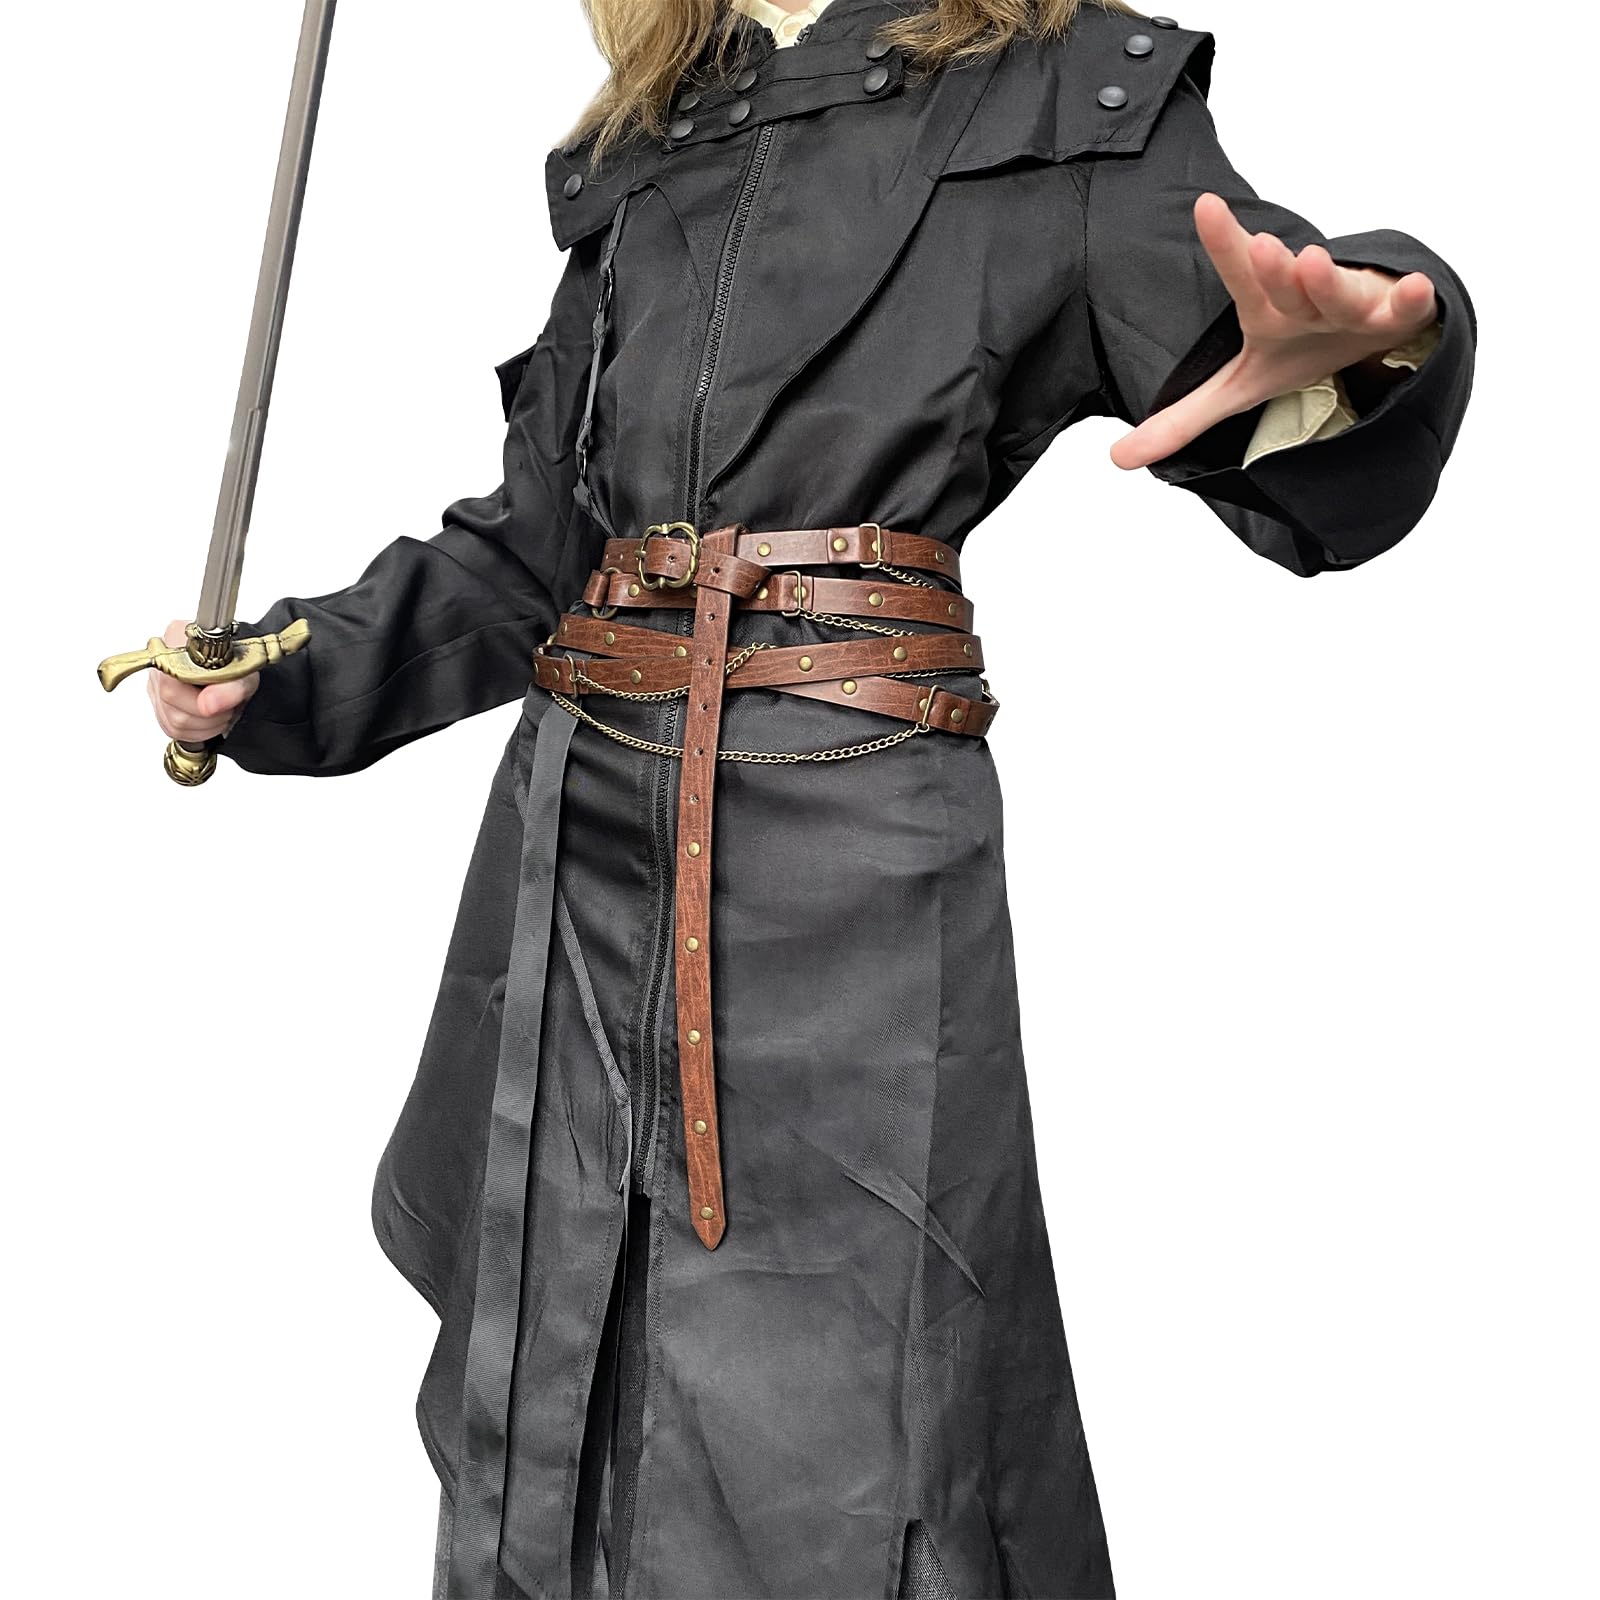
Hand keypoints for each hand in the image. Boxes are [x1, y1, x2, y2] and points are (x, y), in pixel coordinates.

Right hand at [147, 619, 259, 742]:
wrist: (238, 677)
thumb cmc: (238, 668)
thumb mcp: (246, 674)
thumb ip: (232, 687)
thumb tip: (209, 705)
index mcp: (176, 640)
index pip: (173, 672)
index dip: (200, 691)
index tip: (221, 694)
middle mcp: (161, 662)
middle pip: (170, 697)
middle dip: (208, 709)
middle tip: (227, 703)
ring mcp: (155, 687)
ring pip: (174, 720)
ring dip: (208, 722)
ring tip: (222, 709)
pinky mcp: (159, 710)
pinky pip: (175, 730)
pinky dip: (201, 730)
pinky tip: (211, 717)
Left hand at [1110, 192, 1437, 470]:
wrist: (1375, 345)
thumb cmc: (1304, 349)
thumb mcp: (1242, 386)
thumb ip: (1183, 418)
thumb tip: (1117, 459)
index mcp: (1267, 306)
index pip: (1241, 272)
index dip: (1224, 242)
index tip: (1206, 205)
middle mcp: (1305, 296)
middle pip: (1287, 282)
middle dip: (1275, 267)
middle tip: (1262, 247)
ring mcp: (1351, 303)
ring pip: (1339, 291)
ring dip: (1327, 279)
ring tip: (1311, 260)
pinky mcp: (1393, 315)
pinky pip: (1402, 307)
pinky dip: (1409, 298)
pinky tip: (1412, 287)